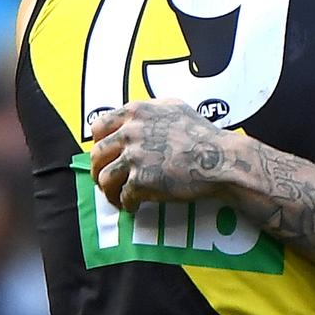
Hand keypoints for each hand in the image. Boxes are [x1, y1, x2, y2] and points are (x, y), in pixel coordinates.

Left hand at [89, 98, 234, 212]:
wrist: (218, 159)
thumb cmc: (202, 135)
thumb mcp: (173, 108)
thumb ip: (149, 111)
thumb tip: (134, 119)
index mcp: (136, 112)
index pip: (98, 125)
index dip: (98, 142)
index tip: (105, 154)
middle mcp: (131, 132)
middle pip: (97, 155)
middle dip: (98, 170)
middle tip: (106, 180)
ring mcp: (134, 157)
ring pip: (104, 178)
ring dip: (109, 191)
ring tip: (118, 197)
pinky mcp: (140, 181)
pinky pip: (123, 197)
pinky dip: (127, 204)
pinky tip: (134, 206)